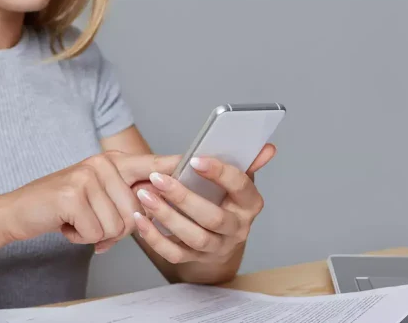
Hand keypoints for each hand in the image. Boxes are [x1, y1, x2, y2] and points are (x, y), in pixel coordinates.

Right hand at [0, 151, 179, 252]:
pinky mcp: (73, 193)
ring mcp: (88, 175)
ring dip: (96, 234)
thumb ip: (126, 200)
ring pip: (118, 225)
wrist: (18, 212)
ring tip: (77, 220)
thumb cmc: (63, 208)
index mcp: (113, 161)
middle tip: (90, 222)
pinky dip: (81, 237)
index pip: (151, 162)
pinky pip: (96, 232)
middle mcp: (102, 163)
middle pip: (136, 211)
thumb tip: (156, 211)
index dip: (174, 165)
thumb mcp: (97, 197)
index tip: (199, 160)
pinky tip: (67, 224)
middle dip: (115, 229)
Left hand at [133, 144, 275, 263]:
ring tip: (145, 195)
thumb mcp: (236, 180)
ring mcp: (216, 247)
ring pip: (194, 237)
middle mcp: (237, 229)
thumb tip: (267, 148)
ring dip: (166, 216)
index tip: (195, 159)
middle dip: (183, 197)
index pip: (240, 186)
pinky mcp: (195, 259)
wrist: (217, 237)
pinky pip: (174, 254)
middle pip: (213, 217)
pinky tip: (140, 219)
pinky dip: (155, 238)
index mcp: (249, 204)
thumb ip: (246, 162)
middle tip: (158, 178)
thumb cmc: (224, 199)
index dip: (219, 173)